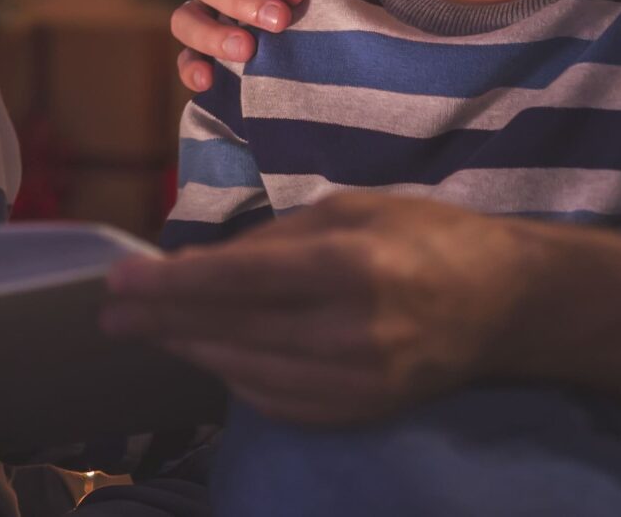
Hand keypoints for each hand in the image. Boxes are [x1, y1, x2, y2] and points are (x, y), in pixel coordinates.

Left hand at [99, 192, 539, 426]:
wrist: (510, 304)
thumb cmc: (425, 237)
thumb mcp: (350, 210)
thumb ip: (273, 240)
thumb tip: (197, 266)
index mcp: (350, 265)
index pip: (238, 281)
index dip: (171, 285)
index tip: (119, 281)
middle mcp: (354, 330)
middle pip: (234, 331)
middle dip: (163, 322)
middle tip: (111, 315)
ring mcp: (361, 380)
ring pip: (249, 373)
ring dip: (192, 351)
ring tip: (148, 332)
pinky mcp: (366, 411)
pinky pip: (281, 403)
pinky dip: (237, 380)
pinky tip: (209, 358)